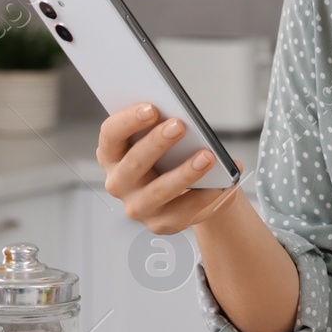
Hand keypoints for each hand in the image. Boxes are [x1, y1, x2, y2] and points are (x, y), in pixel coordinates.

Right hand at [98, 102, 242, 233]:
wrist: (187, 192)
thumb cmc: (170, 156)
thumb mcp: (163, 138)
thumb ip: (166, 125)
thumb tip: (192, 123)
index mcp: (112, 154)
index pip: (110, 135)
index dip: (128, 121)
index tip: (151, 108)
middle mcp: (118, 182)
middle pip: (133, 163)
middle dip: (156, 143)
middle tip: (180, 125)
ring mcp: (137, 206)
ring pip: (158, 191)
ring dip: (184, 173)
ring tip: (207, 156)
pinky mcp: (160, 223)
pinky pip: (183, 211)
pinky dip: (204, 196)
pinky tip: (221, 183)